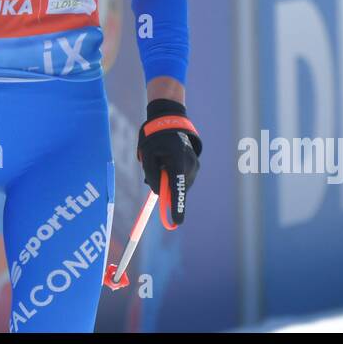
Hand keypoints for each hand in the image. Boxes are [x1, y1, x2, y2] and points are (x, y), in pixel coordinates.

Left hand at [136, 98, 201, 227]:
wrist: (170, 121)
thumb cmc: (155, 137)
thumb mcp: (147, 154)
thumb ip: (152, 174)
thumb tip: (160, 193)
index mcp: (177, 159)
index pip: (177, 187)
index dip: (177, 206)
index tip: (177, 222)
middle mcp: (189, 164)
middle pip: (178, 188)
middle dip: (166, 189)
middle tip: (156, 169)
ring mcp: (195, 165)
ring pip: (180, 185)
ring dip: (169, 181)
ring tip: (162, 161)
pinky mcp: (195, 166)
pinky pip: (182, 179)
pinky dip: (174, 177)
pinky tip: (168, 162)